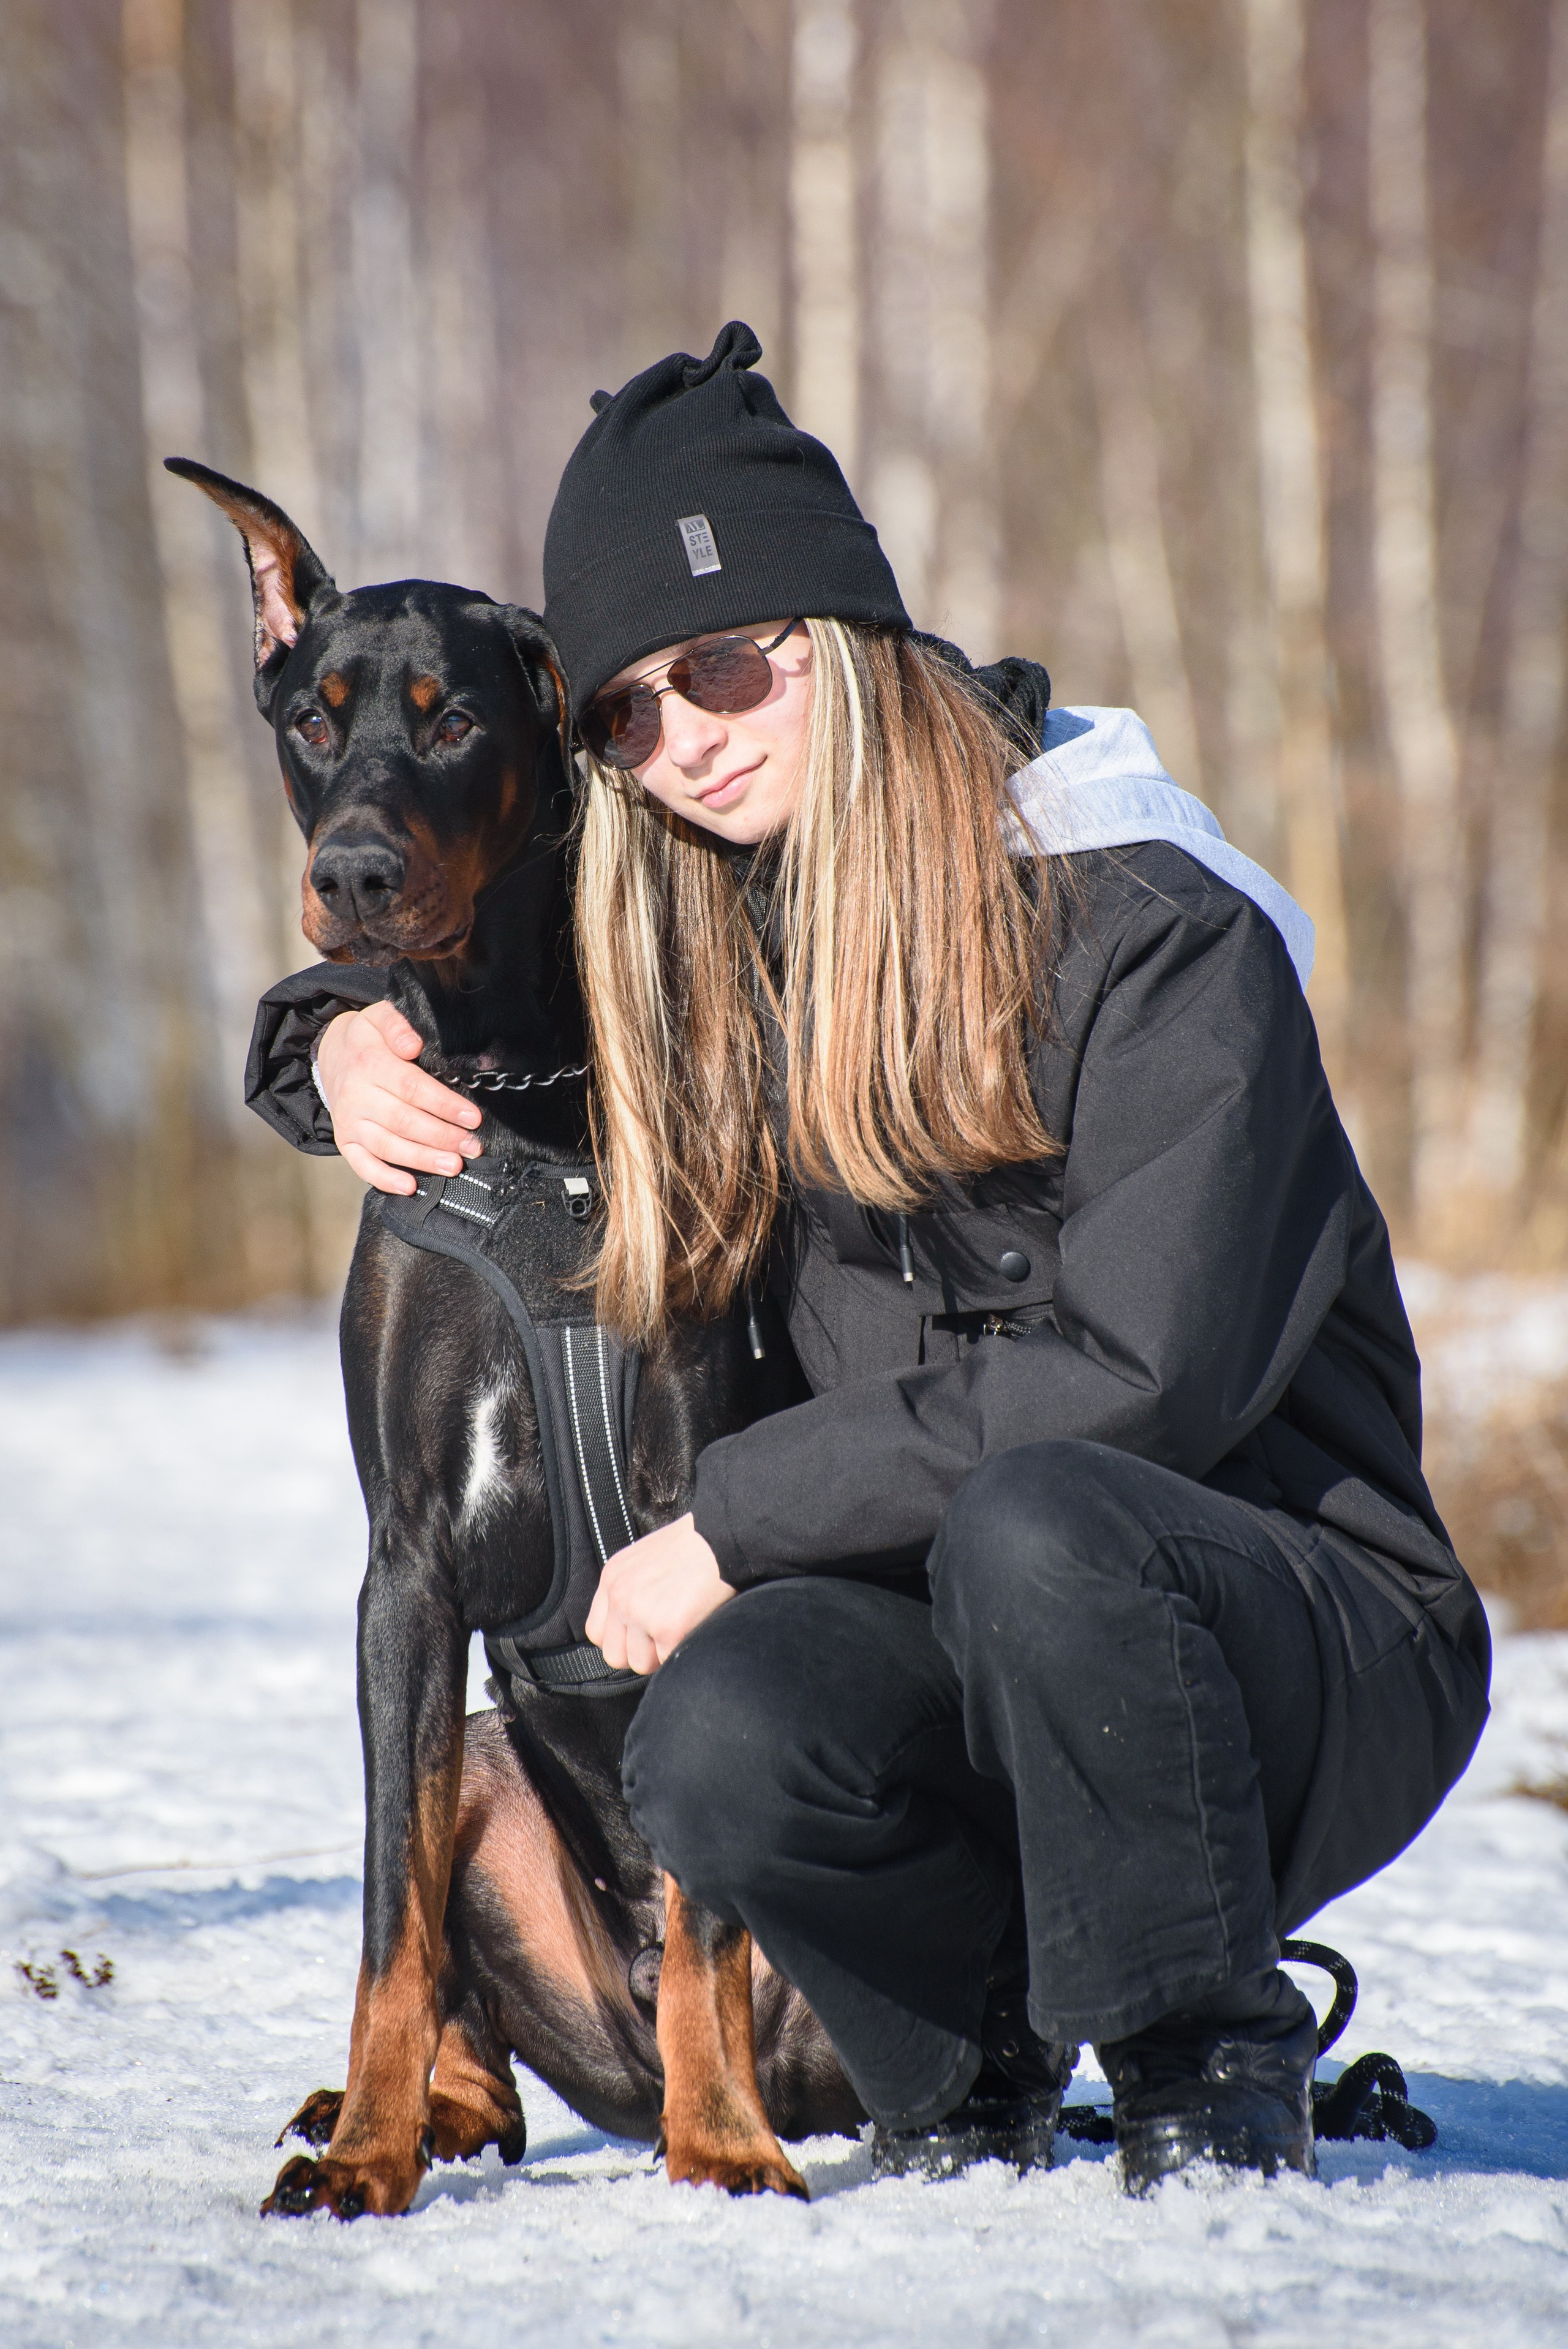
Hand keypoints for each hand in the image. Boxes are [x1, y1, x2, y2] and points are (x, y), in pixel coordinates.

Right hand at [315, 1000, 481, 1193]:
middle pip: (404, 1121)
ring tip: (453, 1165)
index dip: (444, 1105)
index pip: (413, 1088)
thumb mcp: (380, 1017)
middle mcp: (357, 1096)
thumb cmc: (368, 1039)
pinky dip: (385, 1178)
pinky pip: (362, 1164)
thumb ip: (397, 1024)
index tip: (472, 1117)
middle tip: (472, 1147)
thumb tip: (412, 1044)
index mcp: (370, 1064)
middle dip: (442, 1137)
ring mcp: (350, 1122)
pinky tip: (410, 1187)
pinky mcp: (345, 1140)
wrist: (331, 1054)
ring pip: (388, 1146)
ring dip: (423, 1159)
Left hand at [585, 1514, 733, 1675]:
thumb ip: (630, 1589)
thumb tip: (630, 1626)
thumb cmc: (693, 1548)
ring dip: (662, 1653)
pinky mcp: (667, 1628)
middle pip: (615, 1655)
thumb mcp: (644, 1560)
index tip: (642, 1632)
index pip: (597, 1633)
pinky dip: (683, 1649)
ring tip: (682, 1624)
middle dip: (641, 1652)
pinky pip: (668, 1661)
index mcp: (612, 1578)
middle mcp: (620, 1595)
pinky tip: (694, 1624)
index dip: (622, 1638)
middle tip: (666, 1632)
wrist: (722, 1539)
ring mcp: (640, 1613)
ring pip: (640, 1664)